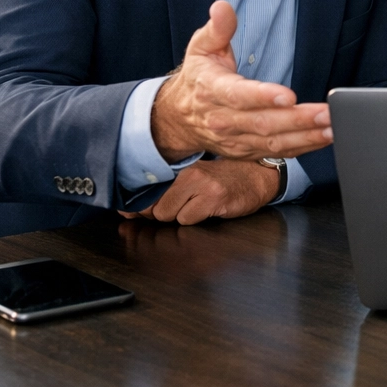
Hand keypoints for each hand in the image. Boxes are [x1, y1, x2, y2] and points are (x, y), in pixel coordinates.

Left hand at [118, 159, 280, 224]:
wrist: (259, 176)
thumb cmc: (224, 180)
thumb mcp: (194, 178)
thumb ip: (164, 191)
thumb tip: (127, 211)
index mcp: (180, 167)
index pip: (145, 189)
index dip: (137, 205)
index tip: (131, 212)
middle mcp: (188, 173)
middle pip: (154, 208)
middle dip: (163, 214)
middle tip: (183, 208)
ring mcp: (201, 184)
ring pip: (168, 215)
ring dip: (180, 217)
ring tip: (198, 207)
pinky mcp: (214, 198)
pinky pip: (188, 219)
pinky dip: (196, 220)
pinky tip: (209, 210)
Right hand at [150, 0, 330, 161]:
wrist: (178, 118)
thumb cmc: (198, 79)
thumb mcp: (201, 48)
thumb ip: (217, 28)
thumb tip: (223, 7)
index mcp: (213, 91)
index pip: (239, 96)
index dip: (263, 97)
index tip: (288, 96)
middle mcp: (224, 120)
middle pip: (264, 122)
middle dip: (298, 120)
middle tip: (327, 114)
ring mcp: (236, 139)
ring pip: (274, 141)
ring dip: (306, 137)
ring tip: (332, 128)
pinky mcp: (247, 151)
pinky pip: (277, 152)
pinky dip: (302, 148)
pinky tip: (323, 139)